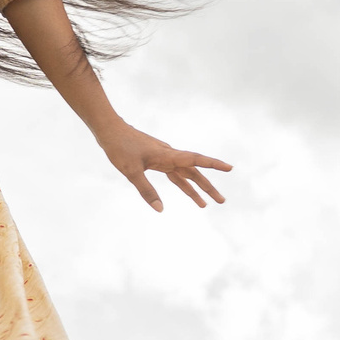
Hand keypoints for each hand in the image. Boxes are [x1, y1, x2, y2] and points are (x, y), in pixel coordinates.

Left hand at [95, 121, 231, 211]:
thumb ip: (146, 190)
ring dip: (196, 189)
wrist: (110, 130)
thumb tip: (160, 209)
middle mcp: (170, 155)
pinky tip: (189, 193)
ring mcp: (164, 158)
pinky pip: (174, 174)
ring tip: (205, 205)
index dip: (213, 164)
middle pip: (194, 172)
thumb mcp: (131, 171)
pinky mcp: (157, 160)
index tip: (229, 168)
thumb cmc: (120, 148)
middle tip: (221, 201)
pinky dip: (182, 184)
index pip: (195, 160)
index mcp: (167, 155)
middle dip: (208, 187)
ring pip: (185, 175)